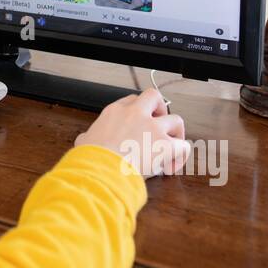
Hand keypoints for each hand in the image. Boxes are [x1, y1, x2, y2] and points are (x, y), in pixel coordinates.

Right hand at [74, 89, 188, 178]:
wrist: (100, 170)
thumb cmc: (90, 158)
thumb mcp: (84, 141)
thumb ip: (88, 137)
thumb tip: (85, 142)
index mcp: (114, 112)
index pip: (132, 101)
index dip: (138, 112)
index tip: (140, 123)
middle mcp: (135, 114)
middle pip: (154, 97)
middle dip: (160, 109)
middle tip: (159, 126)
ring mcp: (153, 127)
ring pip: (176, 119)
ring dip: (176, 133)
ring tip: (171, 148)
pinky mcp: (166, 144)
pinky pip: (183, 146)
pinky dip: (180, 156)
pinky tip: (171, 167)